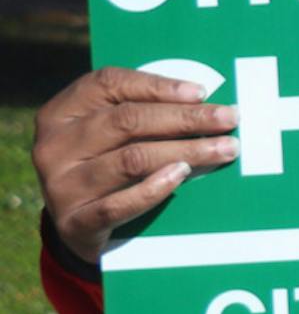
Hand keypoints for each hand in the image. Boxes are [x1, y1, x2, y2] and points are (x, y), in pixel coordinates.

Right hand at [32, 68, 240, 266]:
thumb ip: (141, 114)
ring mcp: (60, 185)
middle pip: (127, 121)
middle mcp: (54, 145)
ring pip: (131, 159)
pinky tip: (182, 175)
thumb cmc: (104, 167)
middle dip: (185, 118)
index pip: (108, 85)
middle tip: (230, 119)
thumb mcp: (109, 135)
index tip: (201, 92)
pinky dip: (154, 188)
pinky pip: (118, 204)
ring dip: (185, 151)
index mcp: (60, 112)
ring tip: (224, 149)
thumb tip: (204, 101)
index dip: (157, 85)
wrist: (78, 228)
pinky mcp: (74, 222)